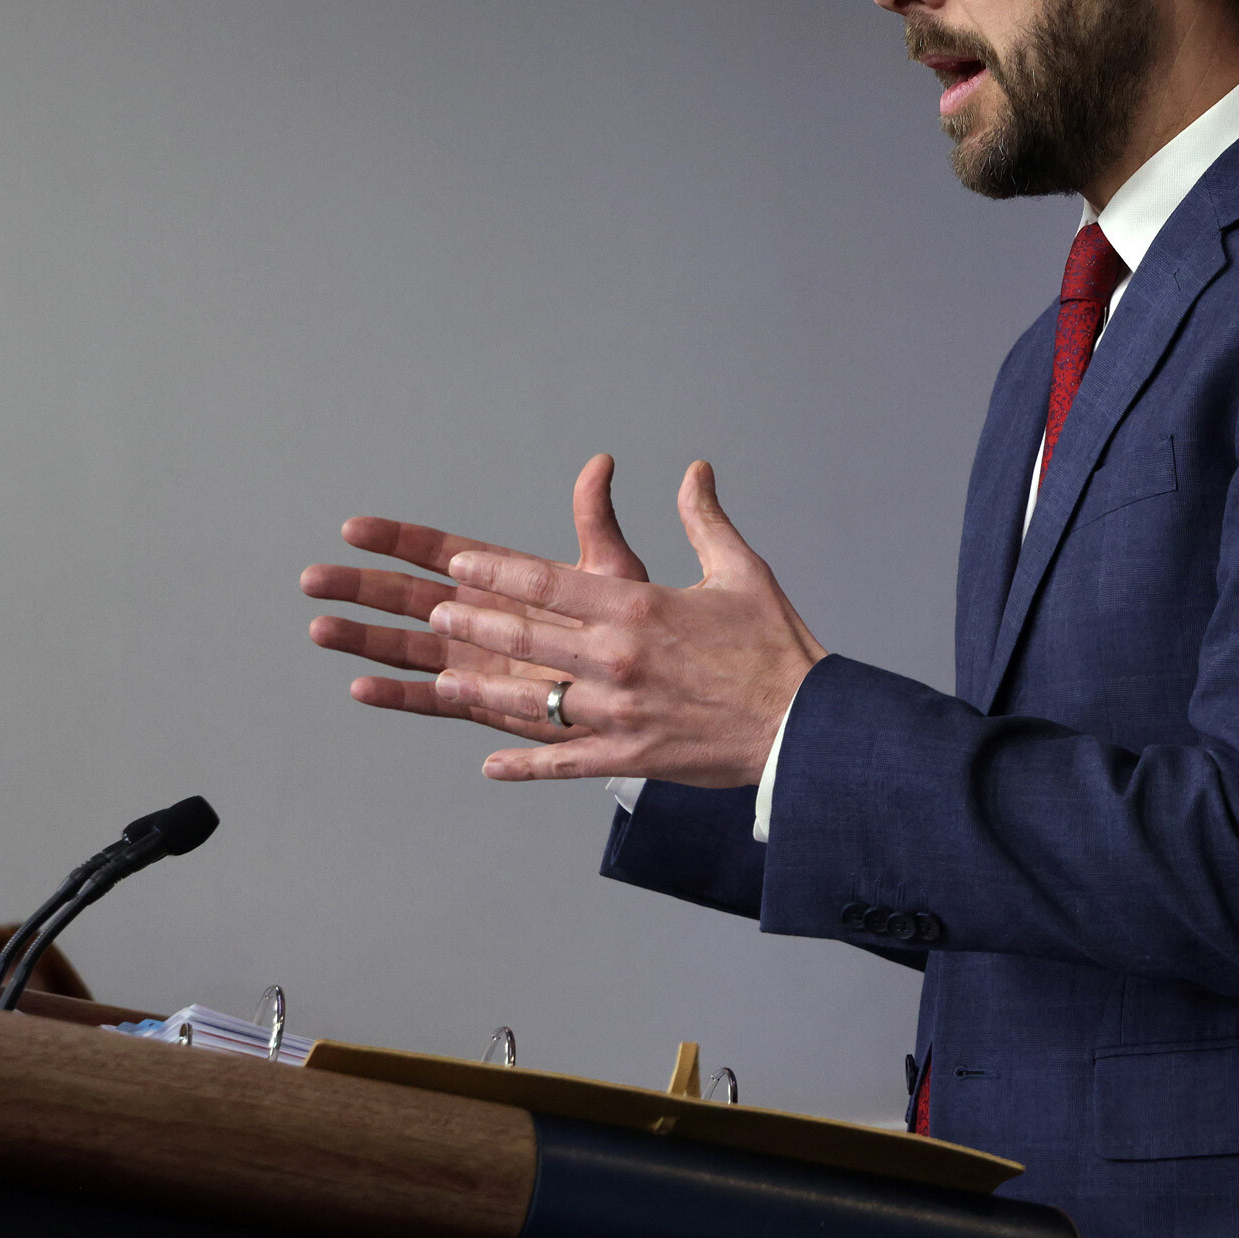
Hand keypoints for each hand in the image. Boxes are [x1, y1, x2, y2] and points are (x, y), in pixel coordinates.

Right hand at [305, 452, 652, 745]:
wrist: (646, 688)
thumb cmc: (631, 628)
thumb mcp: (611, 571)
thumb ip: (595, 521)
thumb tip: (600, 463)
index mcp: (501, 580)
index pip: (439, 553)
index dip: (397, 541)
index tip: (353, 528)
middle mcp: (479, 619)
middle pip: (407, 599)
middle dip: (360, 587)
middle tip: (312, 578)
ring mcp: (477, 661)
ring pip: (408, 649)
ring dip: (364, 640)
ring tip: (320, 628)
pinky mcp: (486, 701)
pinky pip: (434, 700)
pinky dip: (398, 697)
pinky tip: (360, 689)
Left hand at [423, 461, 821, 785]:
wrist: (804, 724)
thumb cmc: (776, 646)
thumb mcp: (742, 571)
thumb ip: (705, 520)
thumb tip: (694, 471)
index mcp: (640, 609)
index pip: (550, 583)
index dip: (497, 573)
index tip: (459, 565)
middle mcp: (620, 658)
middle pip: (528, 637)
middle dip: (476, 624)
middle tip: (435, 615)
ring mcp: (621, 711)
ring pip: (534, 699)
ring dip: (483, 689)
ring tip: (444, 678)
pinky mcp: (631, 754)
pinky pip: (565, 761)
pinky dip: (524, 765)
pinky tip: (490, 765)